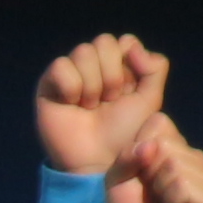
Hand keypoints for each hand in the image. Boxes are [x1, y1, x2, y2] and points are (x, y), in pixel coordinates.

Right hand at [34, 32, 169, 179]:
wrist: (98, 160)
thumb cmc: (124, 133)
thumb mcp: (150, 99)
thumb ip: (154, 67)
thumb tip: (130, 45)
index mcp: (119, 65)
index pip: (125, 42)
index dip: (129, 67)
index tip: (127, 93)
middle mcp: (95, 65)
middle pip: (104, 42)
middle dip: (112, 75)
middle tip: (108, 101)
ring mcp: (71, 72)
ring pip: (83, 51)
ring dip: (92, 84)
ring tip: (90, 107)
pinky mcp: (48, 83)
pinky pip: (61, 66)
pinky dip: (71, 88)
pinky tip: (72, 105)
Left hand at [101, 110, 202, 202]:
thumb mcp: (116, 180)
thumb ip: (126, 156)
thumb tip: (151, 146)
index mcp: (175, 148)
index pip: (159, 122)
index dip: (139, 148)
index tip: (137, 174)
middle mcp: (194, 159)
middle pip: (165, 143)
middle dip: (147, 171)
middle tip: (151, 194)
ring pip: (175, 162)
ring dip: (159, 187)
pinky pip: (185, 184)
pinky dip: (171, 198)